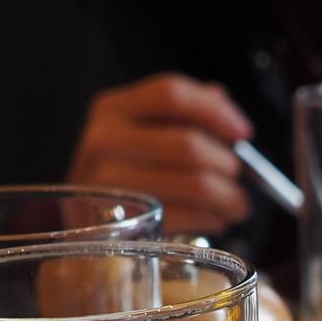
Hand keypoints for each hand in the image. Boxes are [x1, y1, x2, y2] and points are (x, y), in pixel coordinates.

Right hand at [67, 73, 252, 232]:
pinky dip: (210, 219)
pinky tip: (215, 219)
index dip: (215, 111)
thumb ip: (180, 112)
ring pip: (193, 183)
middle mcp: (103, 141)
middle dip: (227, 163)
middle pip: (187, 144)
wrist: (78, 227)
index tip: (243, 132)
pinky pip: (184, 216)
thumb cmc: (121, 174)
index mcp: (112, 108)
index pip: (170, 93)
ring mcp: (108, 185)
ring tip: (237, 205)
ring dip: (228, 197)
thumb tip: (222, 102)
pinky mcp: (120, 224)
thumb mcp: (141, 132)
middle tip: (241, 178)